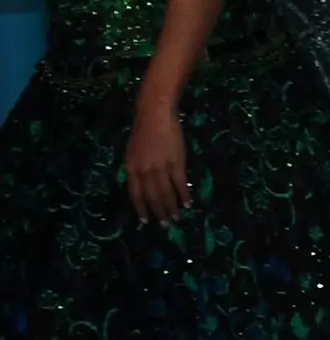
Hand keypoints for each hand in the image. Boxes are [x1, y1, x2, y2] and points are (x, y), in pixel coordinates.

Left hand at [123, 98, 188, 225]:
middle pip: (152, 196)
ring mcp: (160, 167)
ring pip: (166, 193)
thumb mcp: (134, 152)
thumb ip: (137, 168)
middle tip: (164, 224)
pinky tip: (188, 202)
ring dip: (172, 207)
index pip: (135, 194)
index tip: (145, 220)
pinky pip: (179, 183)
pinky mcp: (176, 162)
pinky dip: (184, 194)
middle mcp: (144, 170)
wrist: (155, 115)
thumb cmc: (144, 131)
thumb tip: (144, 185)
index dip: (141, 208)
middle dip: (158, 211)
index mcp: (131, 167)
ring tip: (177, 217)